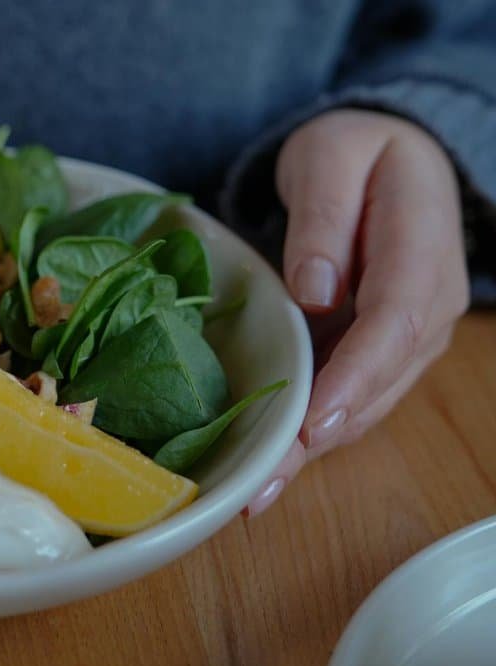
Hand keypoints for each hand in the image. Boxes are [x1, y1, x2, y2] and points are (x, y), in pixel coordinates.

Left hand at [244, 109, 469, 516]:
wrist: (392, 155)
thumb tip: (317, 291)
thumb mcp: (331, 157)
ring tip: (257, 493)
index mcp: (421, 249)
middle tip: (262, 484)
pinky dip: (314, 434)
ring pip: (368, 401)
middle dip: (320, 436)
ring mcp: (411, 333)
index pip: (394, 323)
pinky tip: (272, 469)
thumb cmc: (356, 151)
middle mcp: (428, 303)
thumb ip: (325, 218)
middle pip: (379, 380)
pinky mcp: (383, 349)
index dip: (353, 378)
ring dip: (313, 451)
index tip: (311, 423)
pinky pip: (353, 396)